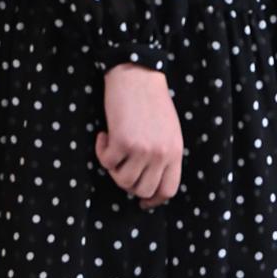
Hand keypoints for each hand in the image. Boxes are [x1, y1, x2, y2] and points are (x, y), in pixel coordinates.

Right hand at [96, 65, 182, 207]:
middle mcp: (162, 154)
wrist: (137, 75)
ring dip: (113, 167)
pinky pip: (106, 162)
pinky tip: (105, 133)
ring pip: (123, 181)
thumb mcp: (168, 131)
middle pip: (143, 190)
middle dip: (128, 183)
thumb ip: (163, 155)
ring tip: (114, 145)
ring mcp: (143, 150)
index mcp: (175, 151)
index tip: (142, 202)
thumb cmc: (151, 101)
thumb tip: (149, 182)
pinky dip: (101, 150)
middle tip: (120, 165)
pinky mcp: (123, 142)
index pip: (168, 189)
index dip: (153, 199)